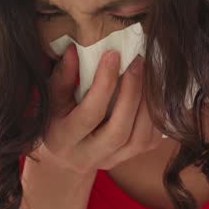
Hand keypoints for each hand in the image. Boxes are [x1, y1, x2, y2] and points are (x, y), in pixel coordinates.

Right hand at [32, 43, 165, 177]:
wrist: (65, 160)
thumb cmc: (56, 122)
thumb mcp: (52, 100)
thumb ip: (63, 77)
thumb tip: (74, 49)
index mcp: (65, 138)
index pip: (90, 113)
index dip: (104, 84)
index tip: (113, 55)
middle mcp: (90, 154)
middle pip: (119, 129)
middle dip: (132, 93)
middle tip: (136, 62)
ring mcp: (112, 160)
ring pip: (140, 138)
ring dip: (148, 103)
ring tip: (149, 74)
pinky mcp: (130, 158)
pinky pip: (150, 140)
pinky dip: (156, 115)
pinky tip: (154, 92)